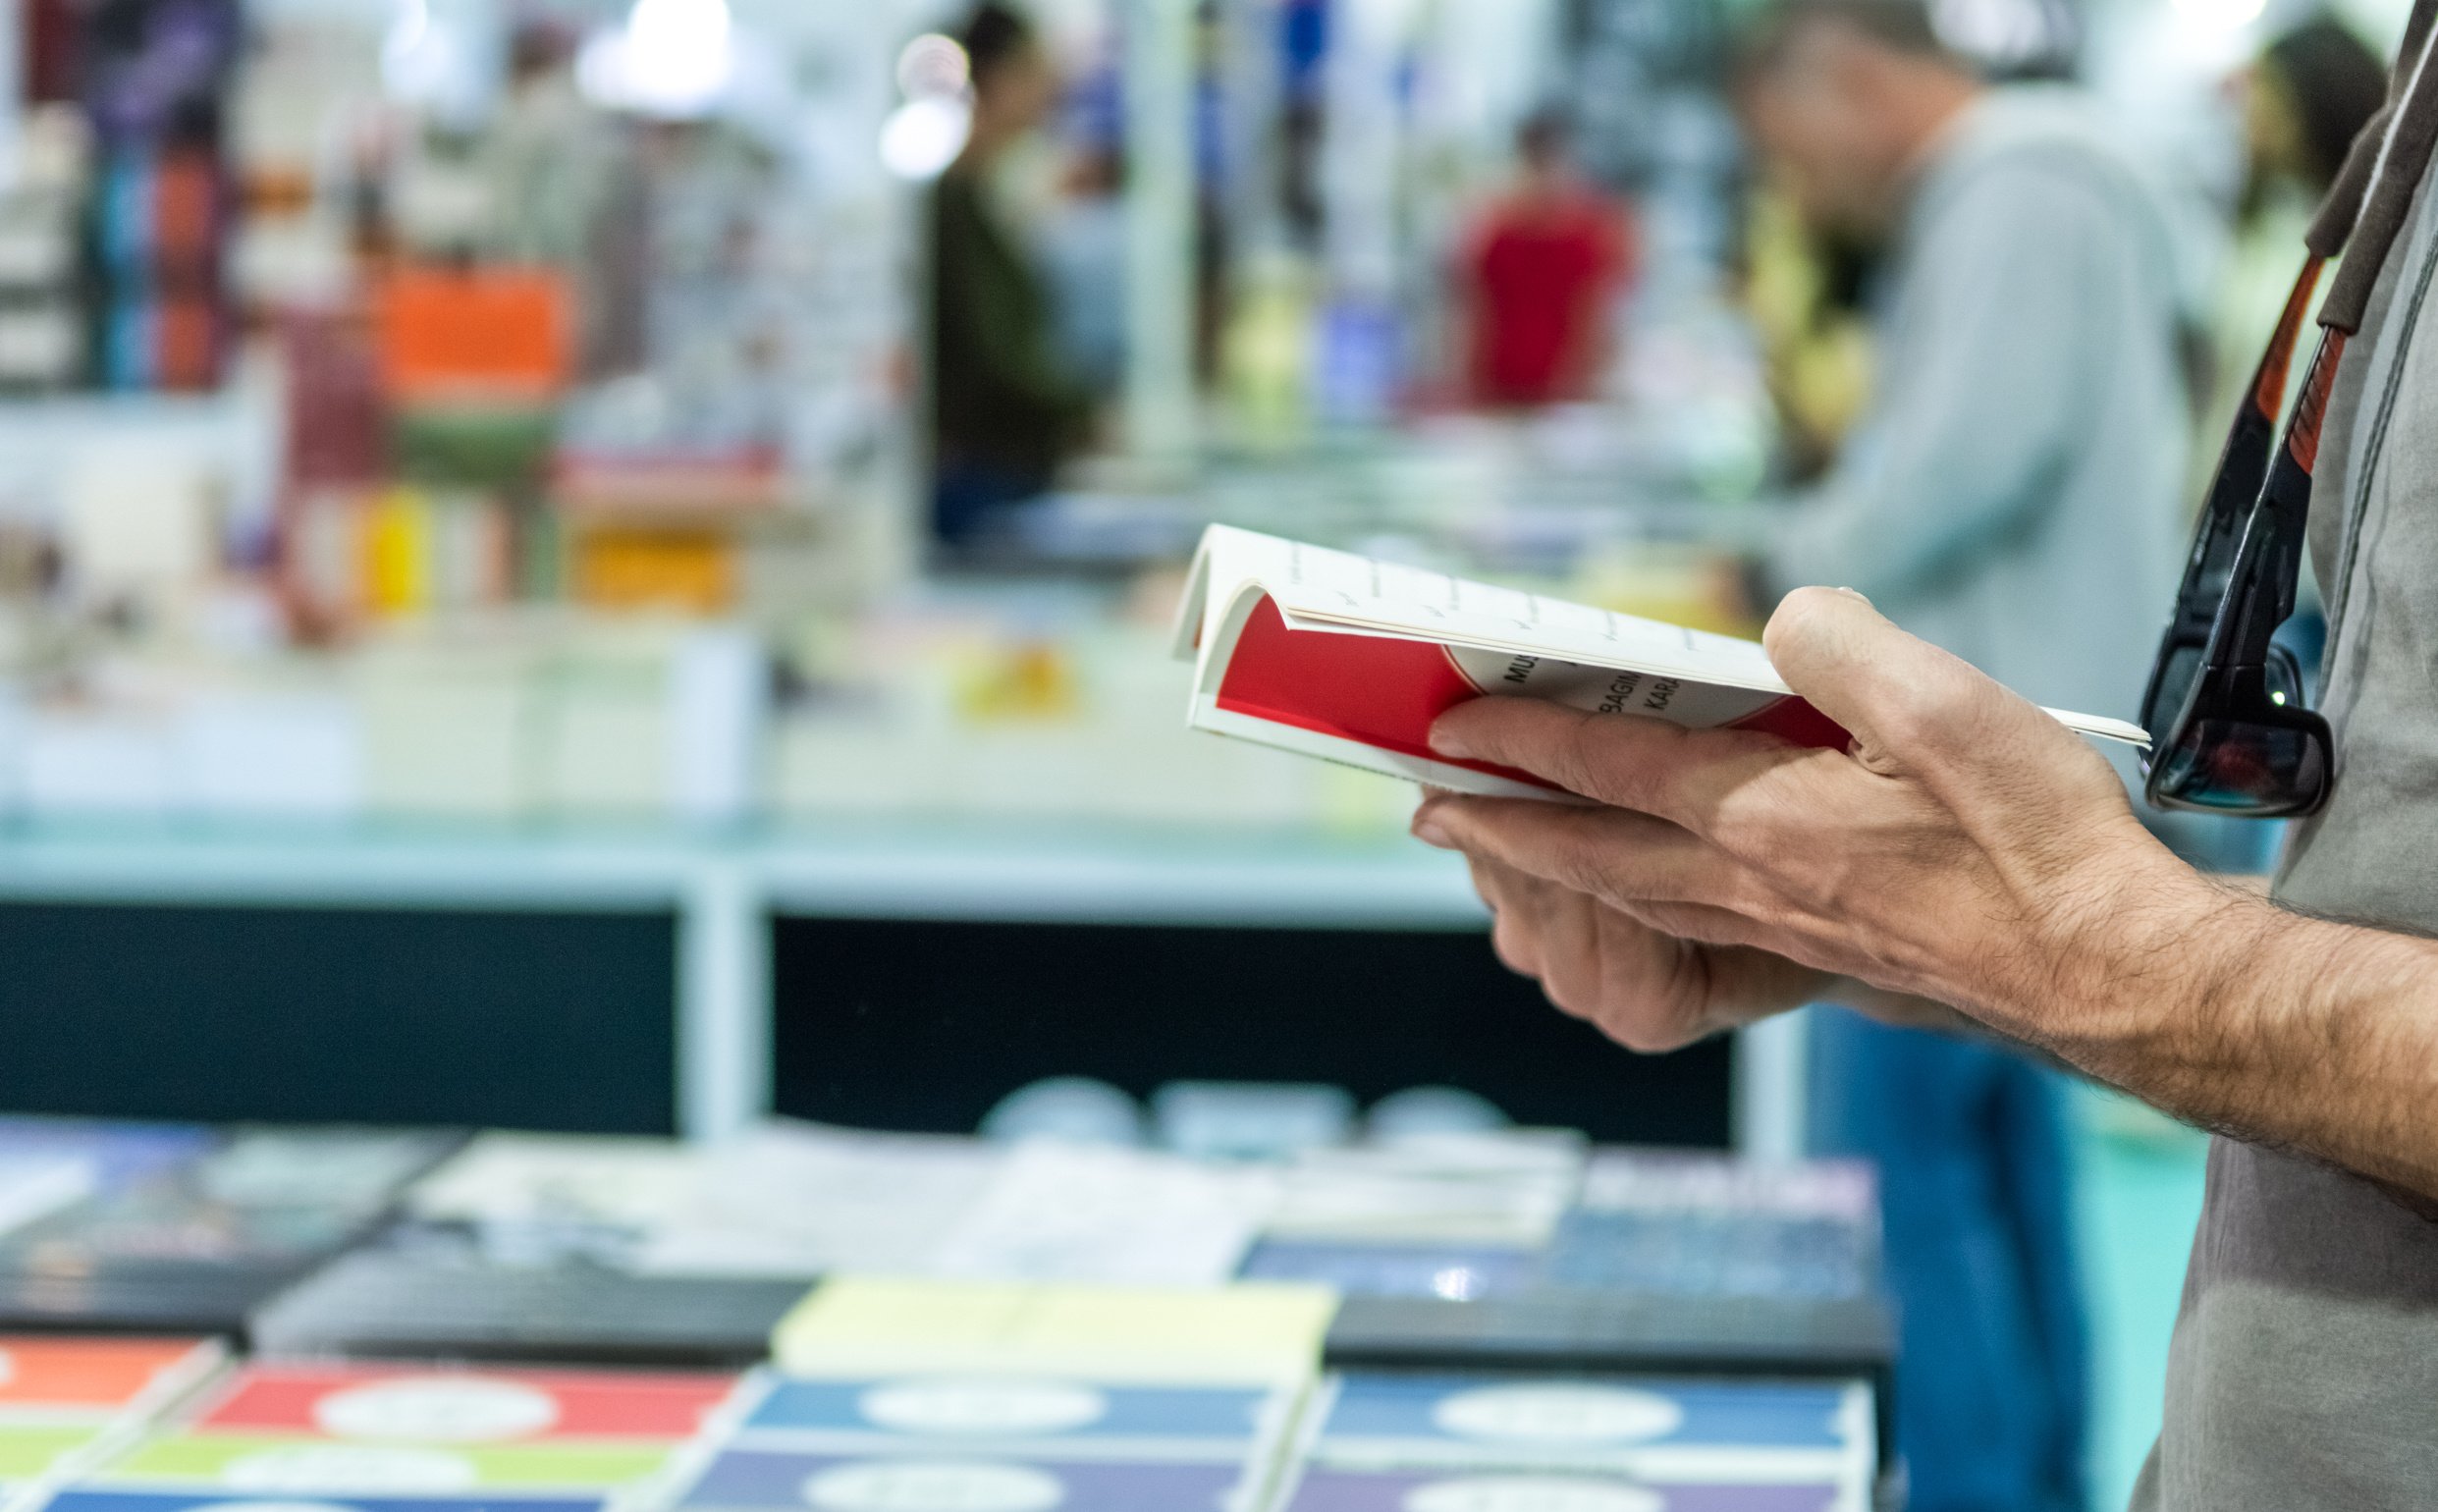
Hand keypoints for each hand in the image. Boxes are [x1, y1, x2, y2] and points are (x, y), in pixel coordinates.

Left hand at [1412, 588, 2222, 1062]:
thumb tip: (1781, 622)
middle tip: (1425, 811)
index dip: (1520, 738)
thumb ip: (1839, 645)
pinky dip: (1624, 896)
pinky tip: (1632, 887)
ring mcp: (1777, 926)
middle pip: (1586, 850)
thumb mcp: (1943, 702)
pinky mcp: (1814, 951)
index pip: (1606, 768)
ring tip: (1499, 847)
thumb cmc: (2036, 837)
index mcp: (1763, 817)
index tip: (1450, 721)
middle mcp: (1747, 882)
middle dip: (1496, 828)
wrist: (2104, 969)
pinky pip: (1680, 922)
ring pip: (1626, 893)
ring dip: (1548, 867)